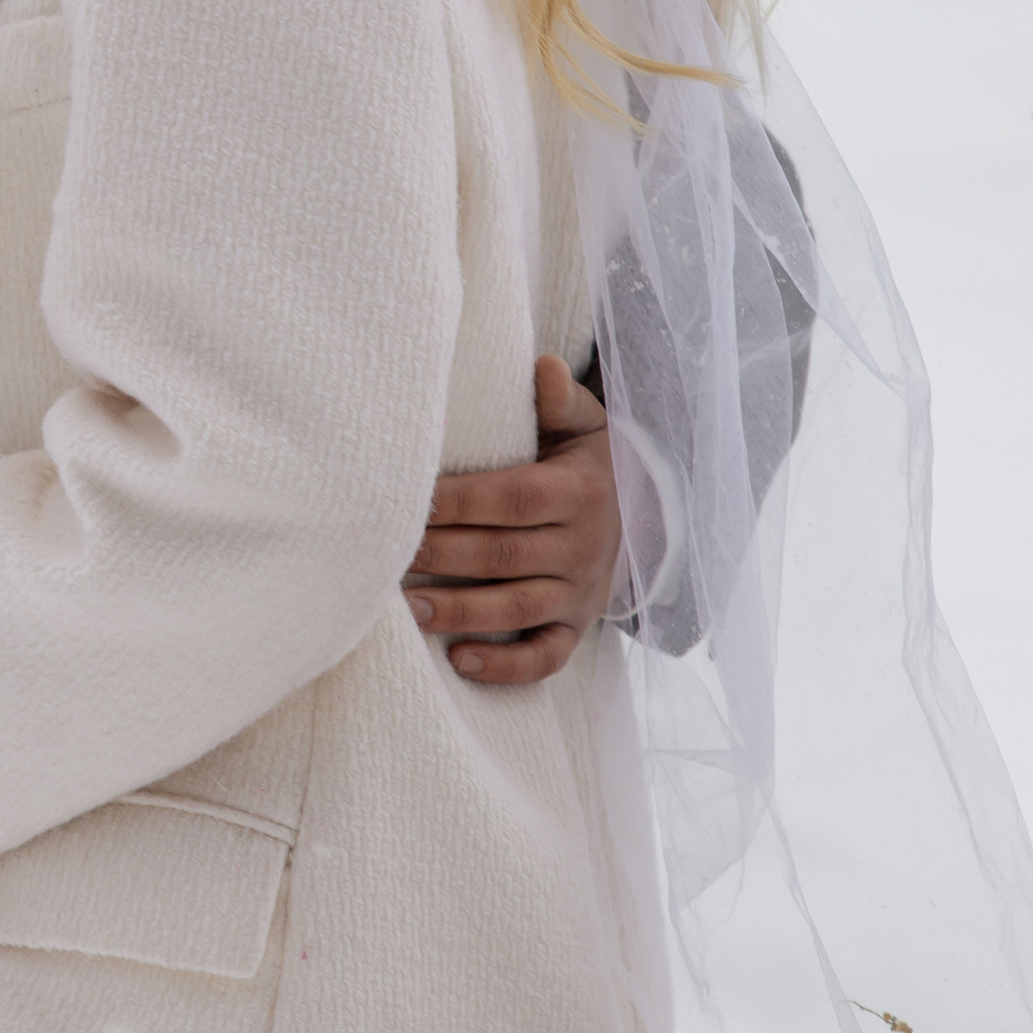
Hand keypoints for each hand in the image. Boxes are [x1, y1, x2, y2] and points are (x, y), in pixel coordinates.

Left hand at [405, 353, 620, 685]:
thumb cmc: (588, 462)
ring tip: (408, 609)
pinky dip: (508, 666)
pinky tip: (461, 661)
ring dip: (461, 612)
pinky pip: (547, 656)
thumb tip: (539, 366)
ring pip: (518, 609)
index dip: (458, 502)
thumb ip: (560, 399)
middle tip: (386, 555)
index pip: (512, 498)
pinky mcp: (577, 627)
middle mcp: (583, 547)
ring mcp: (580, 593)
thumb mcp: (586, 425)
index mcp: (578, 492)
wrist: (646, 516)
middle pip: (505, 555)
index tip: (409, 499)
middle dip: (443, 556)